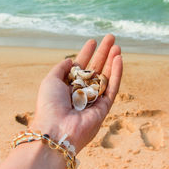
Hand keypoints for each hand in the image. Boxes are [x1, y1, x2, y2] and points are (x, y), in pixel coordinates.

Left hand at [30, 34, 122, 151]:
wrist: (56, 130)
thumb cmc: (49, 105)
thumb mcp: (50, 81)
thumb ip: (61, 68)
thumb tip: (71, 60)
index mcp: (67, 87)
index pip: (80, 67)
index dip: (86, 53)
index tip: (92, 41)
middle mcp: (81, 93)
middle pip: (95, 69)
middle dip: (103, 53)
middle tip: (111, 38)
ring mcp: (94, 100)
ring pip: (106, 76)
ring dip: (112, 61)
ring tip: (117, 46)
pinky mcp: (104, 107)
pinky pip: (112, 87)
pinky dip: (116, 73)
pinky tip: (119, 59)